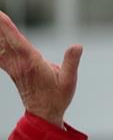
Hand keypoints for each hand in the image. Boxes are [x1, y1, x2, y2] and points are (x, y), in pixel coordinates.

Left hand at [0, 11, 80, 127]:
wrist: (44, 112)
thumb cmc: (58, 96)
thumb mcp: (69, 80)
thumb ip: (71, 62)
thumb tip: (77, 46)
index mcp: (31, 63)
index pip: (16, 40)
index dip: (6, 27)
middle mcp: (19, 63)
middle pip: (3, 40)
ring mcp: (13, 67)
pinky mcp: (12, 69)